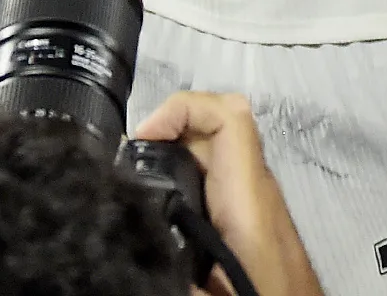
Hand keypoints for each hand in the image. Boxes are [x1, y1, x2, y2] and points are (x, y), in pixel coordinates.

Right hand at [128, 93, 326, 295]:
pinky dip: (188, 178)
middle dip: (170, 128)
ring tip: (136, 175)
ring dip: (177, 151)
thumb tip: (138, 265)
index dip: (183, 108)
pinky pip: (220, 180)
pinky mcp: (253, 225)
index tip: (141, 136)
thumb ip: (181, 278)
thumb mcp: (221, 294)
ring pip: (219, 153)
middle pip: (219, 128)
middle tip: (128, 158)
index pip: (230, 119)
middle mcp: (257, 196)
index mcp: (250, 206)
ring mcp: (257, 208)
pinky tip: (162, 208)